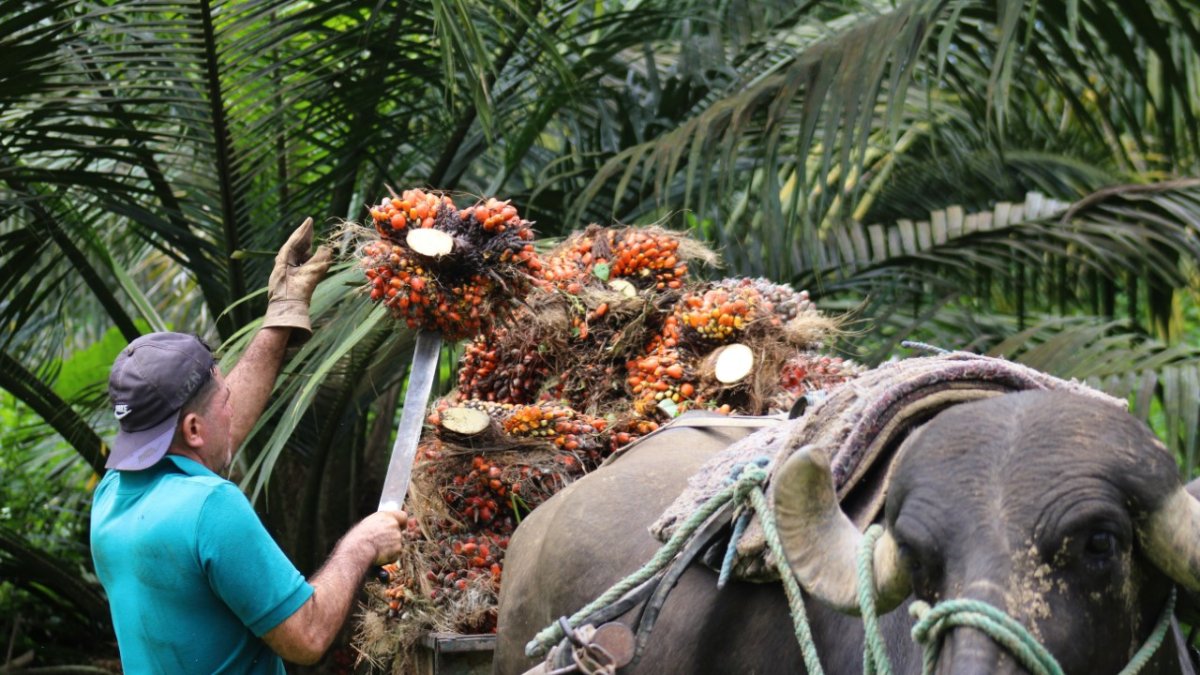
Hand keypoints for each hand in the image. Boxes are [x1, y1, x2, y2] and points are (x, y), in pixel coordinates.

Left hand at [263, 217, 332, 335]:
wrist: (287, 311)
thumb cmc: (297, 292)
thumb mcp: (310, 274)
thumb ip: (320, 260)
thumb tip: (327, 249)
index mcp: (284, 258)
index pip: (295, 240)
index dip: (303, 230)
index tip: (309, 220)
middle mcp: (283, 263)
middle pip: (295, 246)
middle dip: (304, 238)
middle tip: (310, 227)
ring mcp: (285, 271)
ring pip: (296, 255)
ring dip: (305, 248)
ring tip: (312, 241)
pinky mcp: (289, 280)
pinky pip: (298, 265)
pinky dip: (306, 260)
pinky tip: (310, 259)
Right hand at [348, 510, 407, 565]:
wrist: (358, 550)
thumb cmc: (357, 539)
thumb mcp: (367, 524)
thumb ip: (380, 523)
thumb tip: (383, 526)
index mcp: (385, 516)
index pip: (403, 516)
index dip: (401, 522)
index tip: (400, 526)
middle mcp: (393, 525)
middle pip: (399, 532)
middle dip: (393, 538)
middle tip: (382, 543)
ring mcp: (397, 537)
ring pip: (397, 544)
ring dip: (390, 548)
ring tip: (377, 549)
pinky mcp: (398, 549)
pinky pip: (395, 554)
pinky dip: (389, 557)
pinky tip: (379, 555)